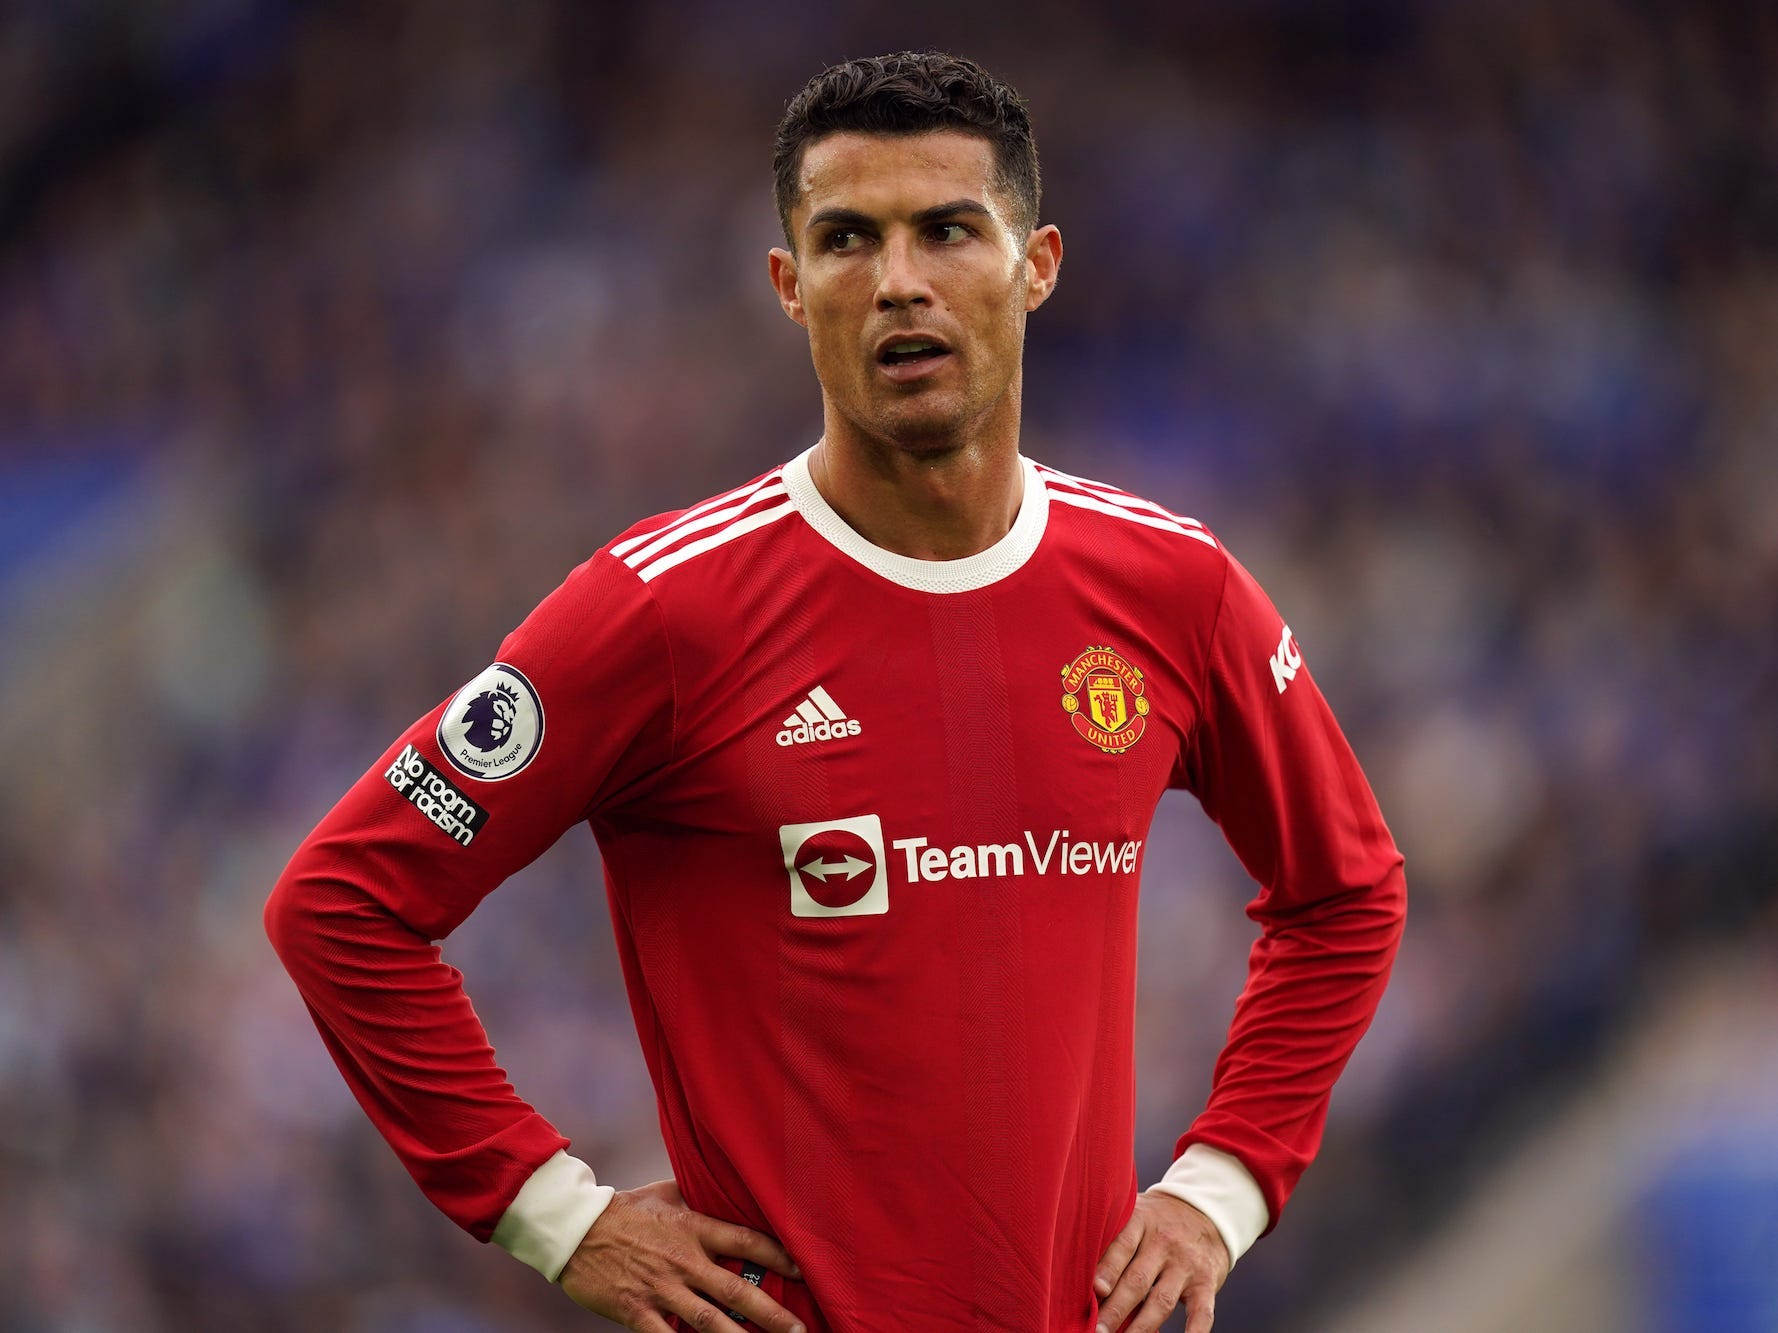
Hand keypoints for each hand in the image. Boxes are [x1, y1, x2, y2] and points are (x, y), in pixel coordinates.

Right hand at [558, 1179, 805, 1332]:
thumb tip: (719, 1190)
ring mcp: (661, 1289)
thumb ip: (696, 1197)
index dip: (777, 1255)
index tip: (801, 1268)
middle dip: (771, 1314)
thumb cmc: (622, 1208)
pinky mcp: (637, 1311)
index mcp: (693, 1228)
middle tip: (799, 1330)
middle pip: (735, 1290)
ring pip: (709, 1321)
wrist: (574, 1229)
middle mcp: (684, 1261)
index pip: (745, 1240)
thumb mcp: (665, 1192)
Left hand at [1092, 1192, 1228, 1332]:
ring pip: (1162, 1301)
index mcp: (1142, 1222)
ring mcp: (1187, 1264)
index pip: (1123, 1246)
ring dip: (1141, 1327)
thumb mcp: (1136, 1215)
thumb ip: (1115, 1239)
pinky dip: (1194, 1332)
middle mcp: (1165, 1243)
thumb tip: (1085, 1277)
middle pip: (1138, 1280)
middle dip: (1116, 1309)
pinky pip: (1202, 1312)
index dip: (1108, 1269)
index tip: (1095, 1290)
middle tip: (1097, 1330)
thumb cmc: (1157, 1221)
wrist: (1207, 1213)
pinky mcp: (1206, 1283)